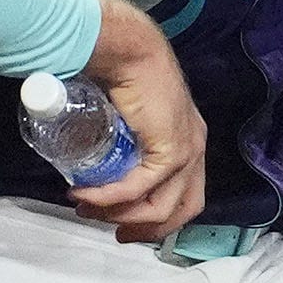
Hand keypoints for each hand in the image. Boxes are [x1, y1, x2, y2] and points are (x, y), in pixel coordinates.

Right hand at [68, 0, 207, 243]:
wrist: (125, 49)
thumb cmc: (121, 72)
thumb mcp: (125, 117)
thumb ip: (117, 140)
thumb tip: (89, 163)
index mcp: (187, 138)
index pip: (183, 192)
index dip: (156, 217)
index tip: (124, 225)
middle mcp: (194, 147)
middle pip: (181, 208)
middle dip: (145, 229)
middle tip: (112, 232)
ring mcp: (188, 150)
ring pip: (160, 206)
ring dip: (120, 215)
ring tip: (88, 210)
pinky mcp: (172, 149)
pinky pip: (140, 188)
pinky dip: (111, 198)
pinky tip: (87, 196)